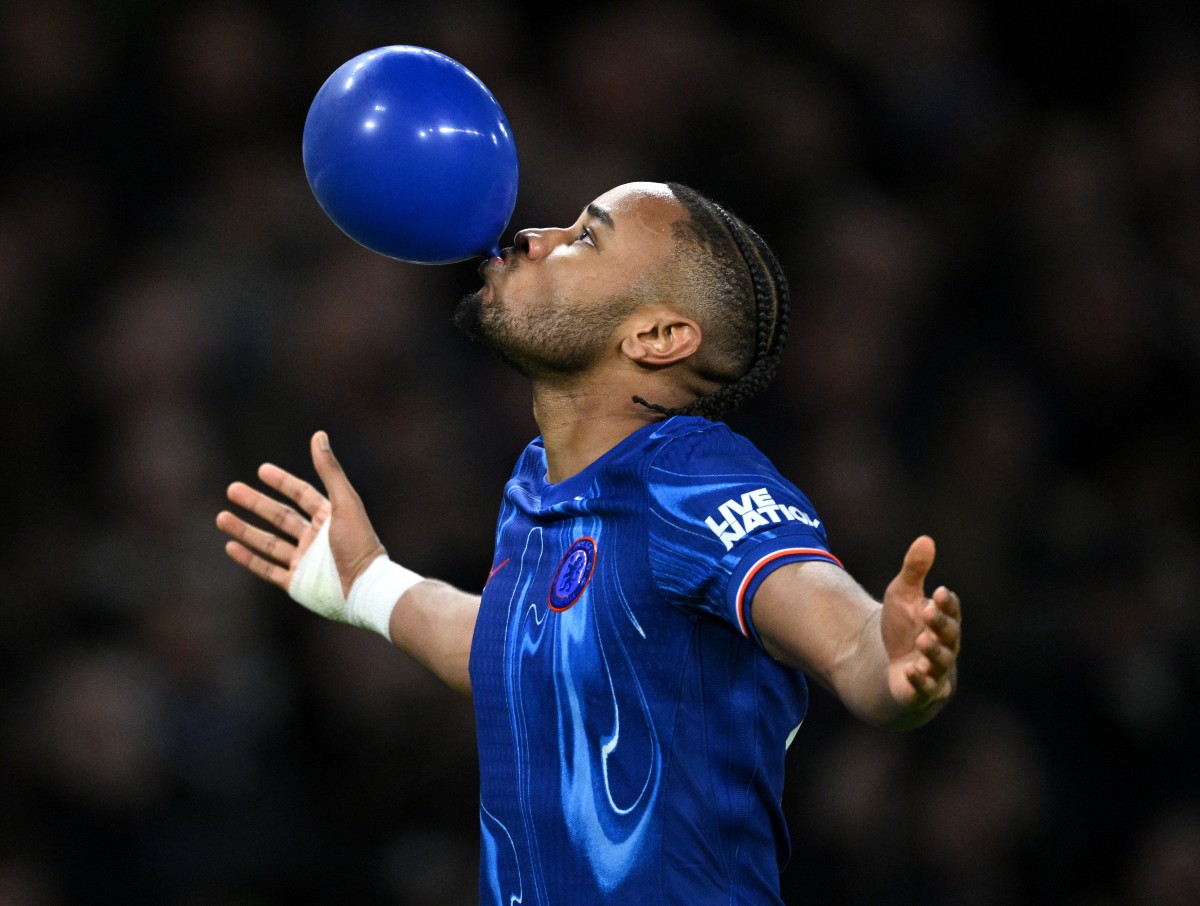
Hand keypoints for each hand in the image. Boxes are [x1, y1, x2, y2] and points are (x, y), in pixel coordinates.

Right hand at [216, 431, 384, 599]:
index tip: (262, 470)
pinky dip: (249, 558)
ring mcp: (305, 561)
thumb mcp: (344, 502)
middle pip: (280, 517)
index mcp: (329, 518)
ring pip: (269, 542)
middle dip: (256, 504)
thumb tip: (319, 434)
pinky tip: (230, 546)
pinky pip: (268, 569)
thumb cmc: (360, 543)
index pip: (302, 494)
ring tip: (221, 517)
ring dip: (245, 530)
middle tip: (232, 489)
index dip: (283, 482)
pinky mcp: (297, 583)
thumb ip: (330, 470)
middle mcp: (315, 538)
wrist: (365, 588)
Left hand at [880, 536, 961, 711]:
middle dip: (940, 624)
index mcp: (943, 621)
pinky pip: (927, 688)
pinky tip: (912, 672)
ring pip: (941, 662)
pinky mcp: (924, 691)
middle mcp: (945, 646)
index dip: (946, 603)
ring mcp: (936, 670)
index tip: (938, 592)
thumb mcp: (902, 595)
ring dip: (934, 653)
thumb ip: (914, 570)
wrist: (892, 668)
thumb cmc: (903, 629)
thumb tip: (926, 539)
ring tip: (923, 642)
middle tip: (929, 612)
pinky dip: (921, 682)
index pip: (950, 610)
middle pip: (949, 635)